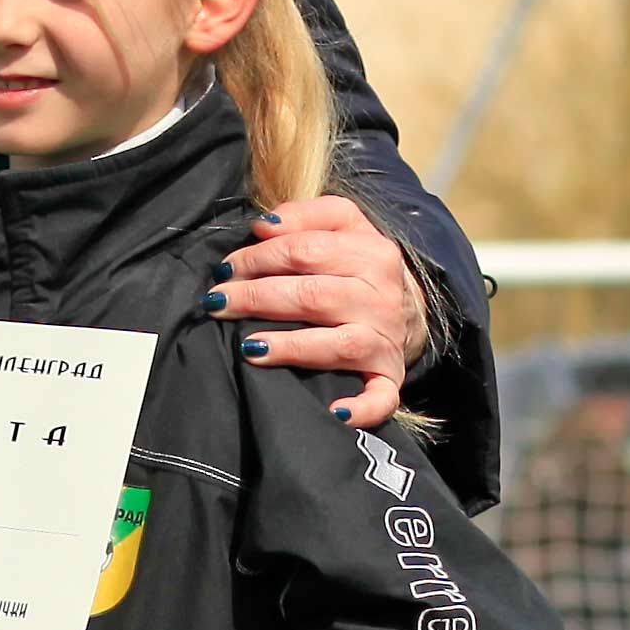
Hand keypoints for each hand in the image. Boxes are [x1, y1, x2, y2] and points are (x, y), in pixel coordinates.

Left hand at [217, 192, 432, 429]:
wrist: (411, 310)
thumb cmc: (359, 267)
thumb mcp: (343, 227)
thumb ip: (305, 216)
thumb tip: (263, 226)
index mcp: (373, 252)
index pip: (307, 250)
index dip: (259, 258)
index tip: (225, 269)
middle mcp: (383, 297)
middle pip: (314, 296)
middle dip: (258, 298)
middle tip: (218, 304)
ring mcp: (387, 340)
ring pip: (338, 344)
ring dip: (290, 347)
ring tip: (248, 347)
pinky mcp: (390, 378)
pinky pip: (381, 397)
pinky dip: (362, 407)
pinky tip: (333, 412)